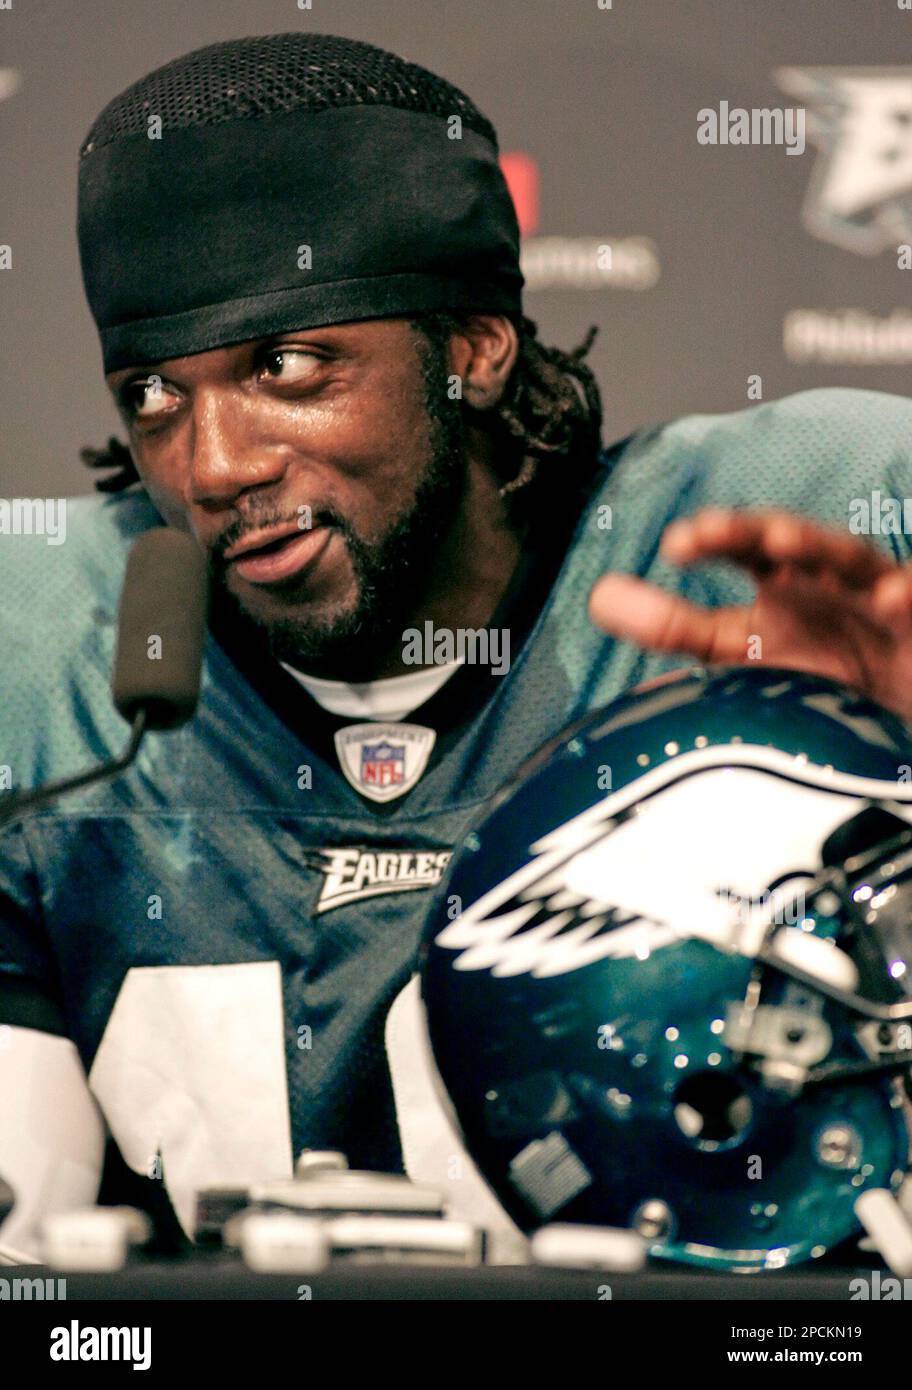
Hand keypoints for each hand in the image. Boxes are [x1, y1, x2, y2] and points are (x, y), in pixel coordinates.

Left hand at [588, 507, 911, 722]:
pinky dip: (907, 598)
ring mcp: (877, 603)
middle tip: (713, 531)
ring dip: (818, 548)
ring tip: (781, 543)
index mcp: (786, 579)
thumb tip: (599, 597)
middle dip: (757, 530)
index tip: (675, 545)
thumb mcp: (740, 646)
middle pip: (796, 542)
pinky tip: (893, 598)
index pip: (746, 546)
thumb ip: (673, 625)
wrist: (895, 708)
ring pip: (854, 564)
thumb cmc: (819, 664)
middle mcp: (830, 581)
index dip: (715, 538)